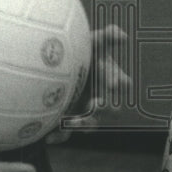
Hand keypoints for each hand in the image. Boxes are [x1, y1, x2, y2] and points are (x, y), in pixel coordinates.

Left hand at [46, 24, 131, 143]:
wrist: (57, 68)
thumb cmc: (81, 53)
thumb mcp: (92, 42)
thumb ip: (107, 36)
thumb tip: (122, 35)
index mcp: (110, 79)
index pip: (122, 83)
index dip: (118, 82)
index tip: (110, 81)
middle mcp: (102, 98)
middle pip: (111, 109)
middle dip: (104, 107)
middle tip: (95, 103)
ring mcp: (86, 111)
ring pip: (91, 124)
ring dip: (83, 123)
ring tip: (71, 122)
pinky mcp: (70, 120)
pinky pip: (68, 133)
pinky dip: (60, 136)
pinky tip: (49, 137)